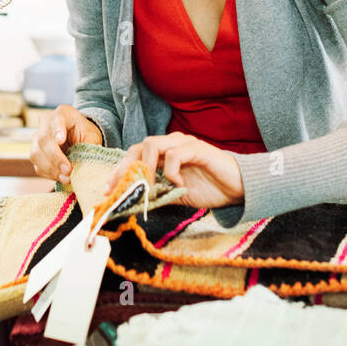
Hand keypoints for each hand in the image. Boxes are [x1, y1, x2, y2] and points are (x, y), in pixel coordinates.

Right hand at [30, 104, 103, 183]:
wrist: (78, 138)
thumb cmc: (85, 134)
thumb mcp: (92, 136)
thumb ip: (89, 147)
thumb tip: (87, 165)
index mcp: (63, 113)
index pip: (57, 119)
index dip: (57, 129)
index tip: (61, 140)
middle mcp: (46, 123)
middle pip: (43, 139)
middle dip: (55, 156)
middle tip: (68, 169)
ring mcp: (38, 138)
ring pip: (36, 153)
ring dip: (51, 168)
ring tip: (66, 178)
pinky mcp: (36, 154)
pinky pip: (38, 166)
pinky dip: (49, 174)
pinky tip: (61, 178)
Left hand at [103, 133, 243, 210]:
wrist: (238, 188)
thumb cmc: (209, 189)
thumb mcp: (177, 195)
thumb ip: (158, 194)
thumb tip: (132, 202)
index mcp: (165, 153)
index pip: (136, 154)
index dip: (120, 169)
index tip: (108, 188)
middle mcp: (172, 144)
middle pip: (139, 146)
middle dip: (126, 167)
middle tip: (120, 187)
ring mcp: (185, 144)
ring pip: (153, 144)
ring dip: (146, 166)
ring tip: (148, 185)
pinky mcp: (198, 149)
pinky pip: (176, 154)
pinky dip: (171, 170)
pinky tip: (177, 184)